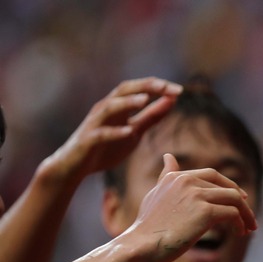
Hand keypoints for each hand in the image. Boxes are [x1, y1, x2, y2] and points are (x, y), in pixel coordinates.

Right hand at [43, 77, 182, 182]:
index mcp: (118, 107)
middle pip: (124, 90)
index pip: (139, 89)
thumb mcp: (134, 131)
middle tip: (166, 87)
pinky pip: (101, 133)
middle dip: (146, 87)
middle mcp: (105, 109)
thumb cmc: (106, 147)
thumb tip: (171, 101)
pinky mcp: (88, 140)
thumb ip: (151, 117)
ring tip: (145, 100)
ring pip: (110, 107)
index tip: (179, 90)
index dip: (158, 87)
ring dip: (127, 102)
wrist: (75, 166)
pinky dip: (114, 132)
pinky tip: (128, 132)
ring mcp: (95, 123)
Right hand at [122, 153, 256, 261]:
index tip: (241, 199)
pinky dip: (240, 223)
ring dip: (246, 214)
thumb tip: (169, 156)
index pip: (212, 175)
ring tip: (250, 228)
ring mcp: (197, 194)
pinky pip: (233, 214)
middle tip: (250, 218)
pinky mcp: (205, 212)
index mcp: (177, 176)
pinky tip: (240, 233)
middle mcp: (187, 181)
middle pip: (227, 187)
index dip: (229, 186)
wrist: (141, 246)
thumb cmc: (147, 227)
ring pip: (234, 199)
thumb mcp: (156, 195)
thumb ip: (167, 177)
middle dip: (242, 202)